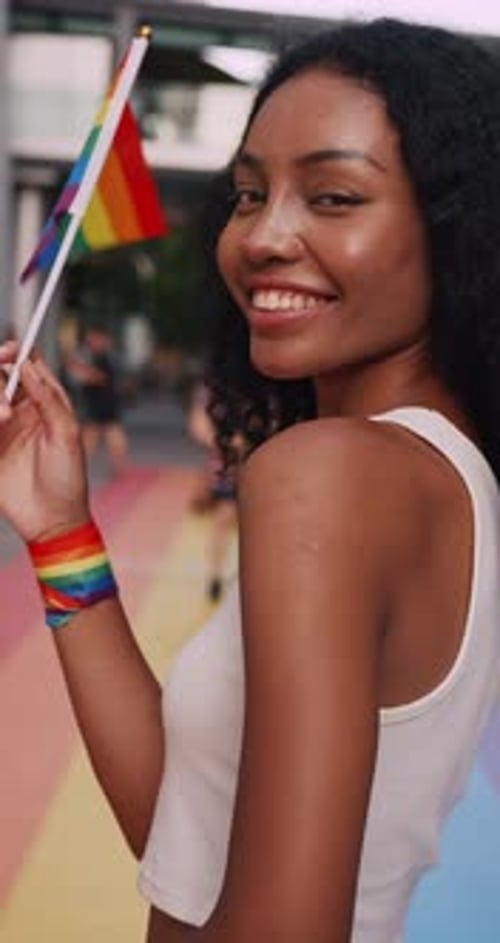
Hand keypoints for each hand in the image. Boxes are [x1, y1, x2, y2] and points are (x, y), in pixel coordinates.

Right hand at [0, 345, 90, 542]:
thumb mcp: (67, 435)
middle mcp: (19, 411)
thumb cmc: (68, 479)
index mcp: (44, 403)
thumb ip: (49, 399)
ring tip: (3, 418)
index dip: (16, 353)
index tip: (10, 351)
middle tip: (3, 394)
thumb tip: (31, 367)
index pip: (27, 367)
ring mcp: (0, 429)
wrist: (51, 520)